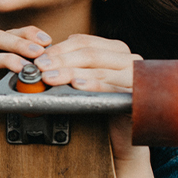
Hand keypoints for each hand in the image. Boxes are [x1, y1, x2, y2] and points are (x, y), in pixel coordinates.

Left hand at [32, 34, 157, 177]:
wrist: (123, 135)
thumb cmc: (102, 104)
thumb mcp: (86, 79)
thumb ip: (73, 64)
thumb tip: (45, 56)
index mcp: (116, 50)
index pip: (84, 41)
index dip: (59, 49)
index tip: (39, 58)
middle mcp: (129, 59)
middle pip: (90, 54)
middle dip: (61, 60)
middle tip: (40, 67)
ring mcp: (136, 77)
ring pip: (99, 69)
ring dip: (71, 72)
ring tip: (51, 77)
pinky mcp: (138, 96)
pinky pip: (113, 88)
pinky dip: (94, 85)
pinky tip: (77, 85)